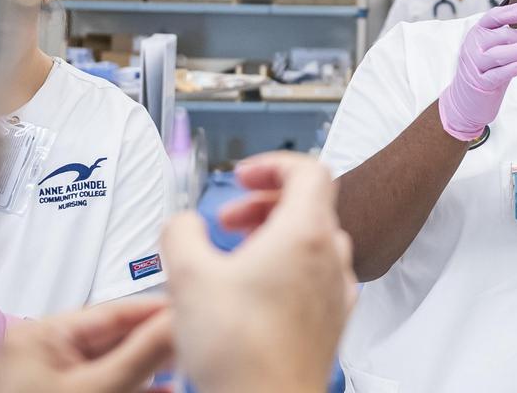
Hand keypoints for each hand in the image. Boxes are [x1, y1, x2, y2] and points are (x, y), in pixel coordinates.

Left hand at [0, 298, 173, 392]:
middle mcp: (38, 353)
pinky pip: (101, 387)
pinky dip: (131, 390)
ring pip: (111, 365)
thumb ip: (143, 353)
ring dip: (147, 369)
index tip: (190, 309)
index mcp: (38, 336)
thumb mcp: (100, 390)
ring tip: (183, 364)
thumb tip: (177, 322)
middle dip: (152, 343)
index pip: (111, 312)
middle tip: (193, 339)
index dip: (155, 311)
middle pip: (112, 338)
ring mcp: (47, 380)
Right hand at [160, 152, 355, 392]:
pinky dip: (288, 271)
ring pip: (314, 243)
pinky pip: (316, 280)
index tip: (243, 177)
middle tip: (229, 218)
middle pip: (310, 205)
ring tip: (237, 255)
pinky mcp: (331, 324)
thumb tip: (182, 224)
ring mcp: (337, 293)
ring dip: (276, 237)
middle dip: (264, 203)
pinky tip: (255, 294)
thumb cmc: (240, 351)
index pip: (308, 171)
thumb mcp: (187, 277)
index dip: (272, 164)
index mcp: (305, 234)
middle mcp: (331, 259)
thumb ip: (179, 232)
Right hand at [438, 3, 516, 140]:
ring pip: (500, 54)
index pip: (495, 16)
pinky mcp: (480, 82)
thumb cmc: (486, 70)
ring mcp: (475, 64)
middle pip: (501, 35)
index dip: (514, 11)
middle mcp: (474, 45)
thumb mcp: (497, 49)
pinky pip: (499, 73)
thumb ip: (512, 40)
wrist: (465, 99)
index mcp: (478, 32)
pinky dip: (514, 68)